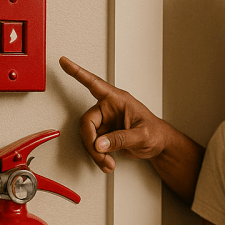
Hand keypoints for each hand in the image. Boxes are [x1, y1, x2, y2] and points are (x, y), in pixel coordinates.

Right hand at [59, 56, 169, 173]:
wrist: (159, 145)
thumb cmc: (156, 133)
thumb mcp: (142, 135)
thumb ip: (121, 139)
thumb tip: (100, 143)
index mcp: (118, 99)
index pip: (94, 84)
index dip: (78, 72)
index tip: (64, 62)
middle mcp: (109, 108)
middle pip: (87, 122)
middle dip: (91, 142)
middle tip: (101, 155)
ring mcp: (105, 122)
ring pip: (88, 136)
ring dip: (96, 153)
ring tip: (108, 162)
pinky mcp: (104, 134)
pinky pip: (93, 145)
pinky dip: (98, 156)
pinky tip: (107, 162)